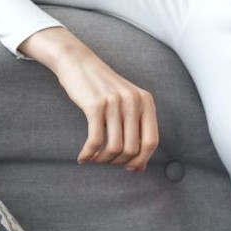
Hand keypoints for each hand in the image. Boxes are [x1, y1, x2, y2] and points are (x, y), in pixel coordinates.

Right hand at [20, 27, 158, 170]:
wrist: (78, 62)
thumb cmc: (102, 88)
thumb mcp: (126, 103)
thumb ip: (135, 130)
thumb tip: (140, 167)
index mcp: (146, 102)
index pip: (152, 142)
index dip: (141, 160)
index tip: (129, 167)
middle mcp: (134, 102)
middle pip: (132, 149)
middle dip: (118, 162)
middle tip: (105, 162)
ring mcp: (115, 103)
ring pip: (114, 147)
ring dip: (102, 160)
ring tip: (94, 159)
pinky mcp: (95, 105)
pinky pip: (95, 140)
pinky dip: (89, 154)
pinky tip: (83, 157)